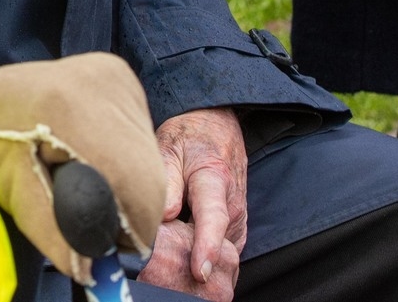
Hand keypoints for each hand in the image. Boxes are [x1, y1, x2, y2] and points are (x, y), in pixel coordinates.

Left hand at [0, 54, 164, 280]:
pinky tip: (82, 157)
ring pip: (148, 160)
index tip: (93, 244)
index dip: (120, 228)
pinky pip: (137, 138)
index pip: (137, 188)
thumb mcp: (11, 193)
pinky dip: (119, 162)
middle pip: (147, 175)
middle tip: (79, 218)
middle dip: (121, 211)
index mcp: (76, 107)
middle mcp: (108, 82)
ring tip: (76, 182)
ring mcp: (116, 75)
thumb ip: (55, 234)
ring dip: (122, 186)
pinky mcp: (118, 77)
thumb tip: (91, 271)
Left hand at [136, 108, 245, 299]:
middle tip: (158, 266)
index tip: (198, 270)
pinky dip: (203, 256)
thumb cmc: (188, 136)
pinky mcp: (236, 229)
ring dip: (196, 258)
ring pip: (220, 253)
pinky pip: (222, 252)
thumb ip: (166, 182)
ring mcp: (238, 218)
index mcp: (215, 180)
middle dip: (191, 260)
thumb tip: (163, 215)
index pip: (213, 218)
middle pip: (216, 244)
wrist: (216, 126)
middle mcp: (233, 204)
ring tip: (168, 256)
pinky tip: (184, 253)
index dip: (206, 246)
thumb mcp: (168, 147)